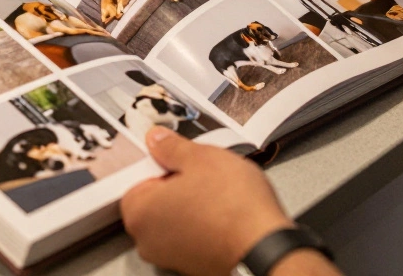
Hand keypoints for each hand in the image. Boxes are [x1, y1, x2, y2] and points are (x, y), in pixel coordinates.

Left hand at [122, 128, 292, 275]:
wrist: (265, 247)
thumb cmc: (234, 207)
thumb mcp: (201, 159)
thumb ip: (172, 148)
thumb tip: (156, 140)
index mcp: (140, 211)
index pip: (137, 178)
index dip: (161, 163)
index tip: (179, 156)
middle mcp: (148, 240)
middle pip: (155, 200)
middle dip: (177, 184)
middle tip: (203, 172)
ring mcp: (170, 256)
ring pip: (174, 218)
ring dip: (192, 203)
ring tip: (219, 192)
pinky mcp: (193, 265)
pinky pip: (191, 235)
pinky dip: (203, 223)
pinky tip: (225, 211)